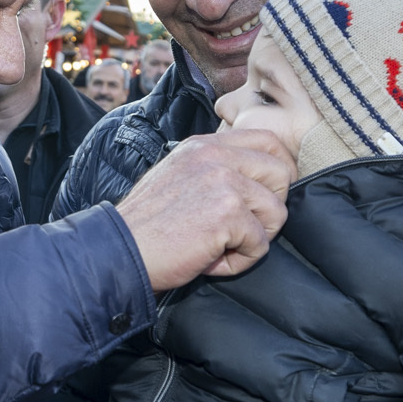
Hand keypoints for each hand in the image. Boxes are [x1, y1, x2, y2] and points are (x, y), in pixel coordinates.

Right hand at [113, 129, 293, 290]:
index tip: (266, 196)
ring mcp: (223, 183)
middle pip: (282, 173)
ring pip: (276, 211)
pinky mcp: (228, 214)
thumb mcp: (178, 176)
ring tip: (221, 247)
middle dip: (271, 208)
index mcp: (204, 145)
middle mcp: (216, 157)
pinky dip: (240, 261)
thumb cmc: (146, 226)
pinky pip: (260, 243)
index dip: (280, 170)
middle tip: (243, 229)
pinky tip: (210, 260)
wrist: (120, 250)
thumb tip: (255, 181)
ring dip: (254, 238)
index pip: (268, 139)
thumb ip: (213, 169)